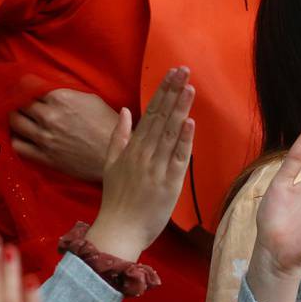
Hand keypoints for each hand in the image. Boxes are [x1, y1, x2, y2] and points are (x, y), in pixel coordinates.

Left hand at [12, 88, 121, 179]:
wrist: (115, 156)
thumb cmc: (108, 125)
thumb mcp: (90, 99)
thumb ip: (66, 92)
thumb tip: (48, 89)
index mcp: (60, 98)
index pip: (28, 84)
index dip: (24, 85)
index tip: (24, 87)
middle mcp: (48, 116)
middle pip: (18, 103)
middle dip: (19, 101)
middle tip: (22, 103)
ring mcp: (44, 138)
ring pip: (14, 122)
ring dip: (15, 118)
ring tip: (22, 119)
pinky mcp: (44, 156)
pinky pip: (18, 145)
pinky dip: (16, 138)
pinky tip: (23, 136)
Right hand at [89, 67, 193, 259]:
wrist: (119, 231)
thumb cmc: (116, 200)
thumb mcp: (110, 164)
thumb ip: (119, 137)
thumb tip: (127, 111)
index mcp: (132, 149)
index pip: (150, 113)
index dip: (162, 92)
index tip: (172, 74)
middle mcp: (144, 154)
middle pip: (161, 117)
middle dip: (173, 92)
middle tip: (184, 70)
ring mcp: (157, 168)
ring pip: (170, 134)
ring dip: (181, 109)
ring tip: (189, 87)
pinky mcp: (169, 184)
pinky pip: (178, 158)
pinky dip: (184, 140)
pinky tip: (189, 122)